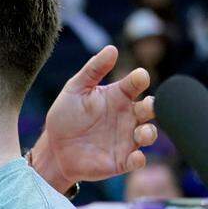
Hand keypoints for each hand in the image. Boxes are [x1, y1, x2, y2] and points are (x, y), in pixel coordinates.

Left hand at [31, 46, 156, 191]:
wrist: (54, 148)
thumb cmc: (66, 116)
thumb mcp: (75, 89)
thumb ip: (93, 70)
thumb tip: (112, 48)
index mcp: (118, 96)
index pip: (135, 84)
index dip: (139, 79)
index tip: (139, 77)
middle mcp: (127, 116)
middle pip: (149, 109)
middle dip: (153, 106)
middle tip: (148, 105)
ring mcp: (126, 139)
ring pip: (148, 134)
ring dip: (150, 133)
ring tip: (143, 132)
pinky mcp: (121, 160)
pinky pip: (137, 160)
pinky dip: (139, 159)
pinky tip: (136, 157)